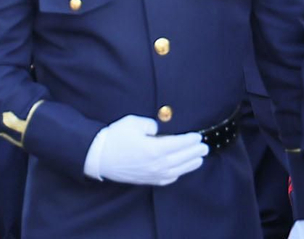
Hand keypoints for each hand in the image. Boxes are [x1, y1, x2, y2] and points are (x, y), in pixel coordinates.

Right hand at [84, 115, 206, 185]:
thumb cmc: (115, 137)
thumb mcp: (133, 123)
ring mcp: (153, 174)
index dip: (190, 140)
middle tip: (204, 147)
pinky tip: (181, 170)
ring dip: (190, 164)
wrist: (99, 156)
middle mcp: (157, 164)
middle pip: (182, 158)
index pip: (179, 144)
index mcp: (154, 149)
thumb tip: (159, 129)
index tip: (198, 136)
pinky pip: (168, 179)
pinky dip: (177, 174)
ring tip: (199, 159)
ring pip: (178, 170)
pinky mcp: (147, 180)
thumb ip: (151, 125)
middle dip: (194, 152)